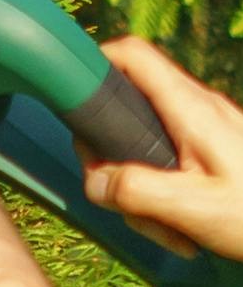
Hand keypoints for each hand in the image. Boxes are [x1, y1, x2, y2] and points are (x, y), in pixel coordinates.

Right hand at [80, 38, 242, 262]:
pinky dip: (166, 195)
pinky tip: (184, 231)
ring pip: (147, 142)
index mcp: (191, 109)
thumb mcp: (195, 209)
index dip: (95, 63)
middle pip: (128, 108)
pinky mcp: (214, 152)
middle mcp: (198, 109)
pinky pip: (171, 162)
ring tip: (168, 231)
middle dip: (113, 158)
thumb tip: (94, 179)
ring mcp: (208, 129)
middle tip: (120, 200)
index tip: (72, 100)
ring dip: (143, 189)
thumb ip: (137, 190)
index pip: (132, 55)